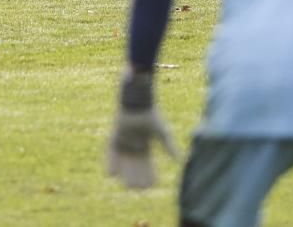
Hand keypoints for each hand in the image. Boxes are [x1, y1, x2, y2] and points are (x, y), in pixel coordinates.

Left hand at [107, 71, 178, 188]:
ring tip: (128, 186)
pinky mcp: (115, 136)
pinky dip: (111, 162)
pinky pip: (112, 152)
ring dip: (127, 173)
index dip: (150, 172)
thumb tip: (180, 160)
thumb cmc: (151, 115)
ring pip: (125, 161)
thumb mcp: (162, 134)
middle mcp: (133, 143)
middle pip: (136, 164)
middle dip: (137, 176)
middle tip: (139, 189)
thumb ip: (169, 147)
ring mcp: (124, 140)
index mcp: (145, 143)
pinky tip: (111, 174)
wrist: (139, 102)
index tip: (152, 184)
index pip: (147, 162)